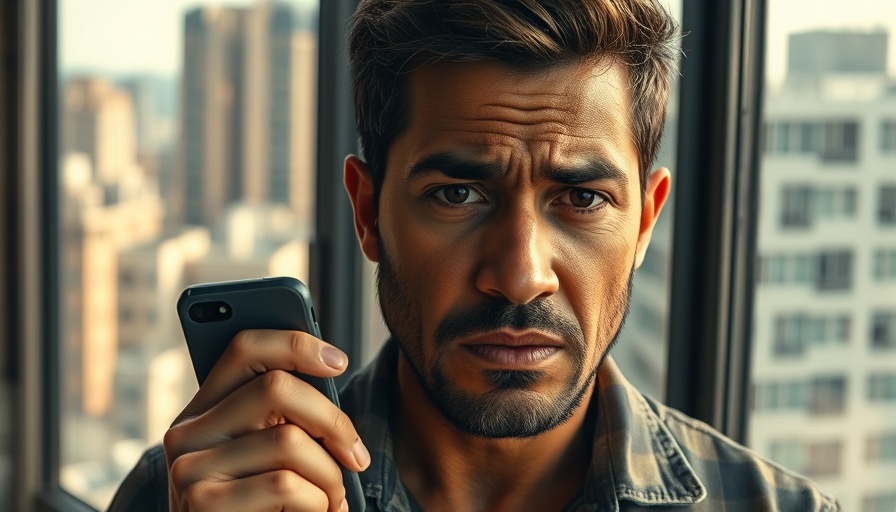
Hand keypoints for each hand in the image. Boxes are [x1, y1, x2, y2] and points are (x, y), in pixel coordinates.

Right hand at [163, 330, 369, 510]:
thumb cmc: (261, 510)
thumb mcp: (266, 458)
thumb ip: (281, 417)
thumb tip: (329, 364)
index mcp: (202, 412)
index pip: (244, 348)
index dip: (295, 343)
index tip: (338, 362)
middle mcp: (186, 433)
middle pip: (277, 388)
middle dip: (333, 421)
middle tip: (356, 455)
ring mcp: (189, 469)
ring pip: (290, 441)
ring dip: (330, 477)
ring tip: (333, 500)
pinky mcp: (203, 504)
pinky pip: (288, 486)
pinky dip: (318, 504)